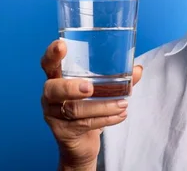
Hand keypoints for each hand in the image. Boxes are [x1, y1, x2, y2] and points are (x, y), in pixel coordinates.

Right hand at [41, 40, 142, 168]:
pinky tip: (120, 115)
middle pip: (53, 89)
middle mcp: (51, 95)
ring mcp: (53, 115)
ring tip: (122, 104)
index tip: (61, 45)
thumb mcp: (101, 91)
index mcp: (58, 78)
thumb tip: (138, 70)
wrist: (81, 142)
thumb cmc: (89, 108)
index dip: (52, 54)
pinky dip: (105, 119)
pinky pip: (83, 124)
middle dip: (70, 87)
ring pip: (74, 109)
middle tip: (90, 88)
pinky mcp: (62, 132)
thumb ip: (117, 79)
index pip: (48, 63)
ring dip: (102, 106)